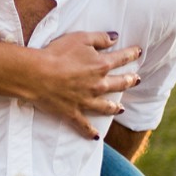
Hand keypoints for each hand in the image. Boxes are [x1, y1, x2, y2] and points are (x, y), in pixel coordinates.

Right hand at [24, 32, 142, 138]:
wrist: (37, 74)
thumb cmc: (57, 53)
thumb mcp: (80, 37)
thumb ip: (100, 38)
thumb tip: (115, 38)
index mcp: (101, 65)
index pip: (121, 59)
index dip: (132, 54)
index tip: (138, 52)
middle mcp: (98, 85)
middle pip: (119, 84)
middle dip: (130, 81)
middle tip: (136, 80)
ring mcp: (86, 101)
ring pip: (106, 107)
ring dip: (115, 107)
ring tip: (121, 109)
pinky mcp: (73, 112)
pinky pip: (84, 125)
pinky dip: (90, 132)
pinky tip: (96, 137)